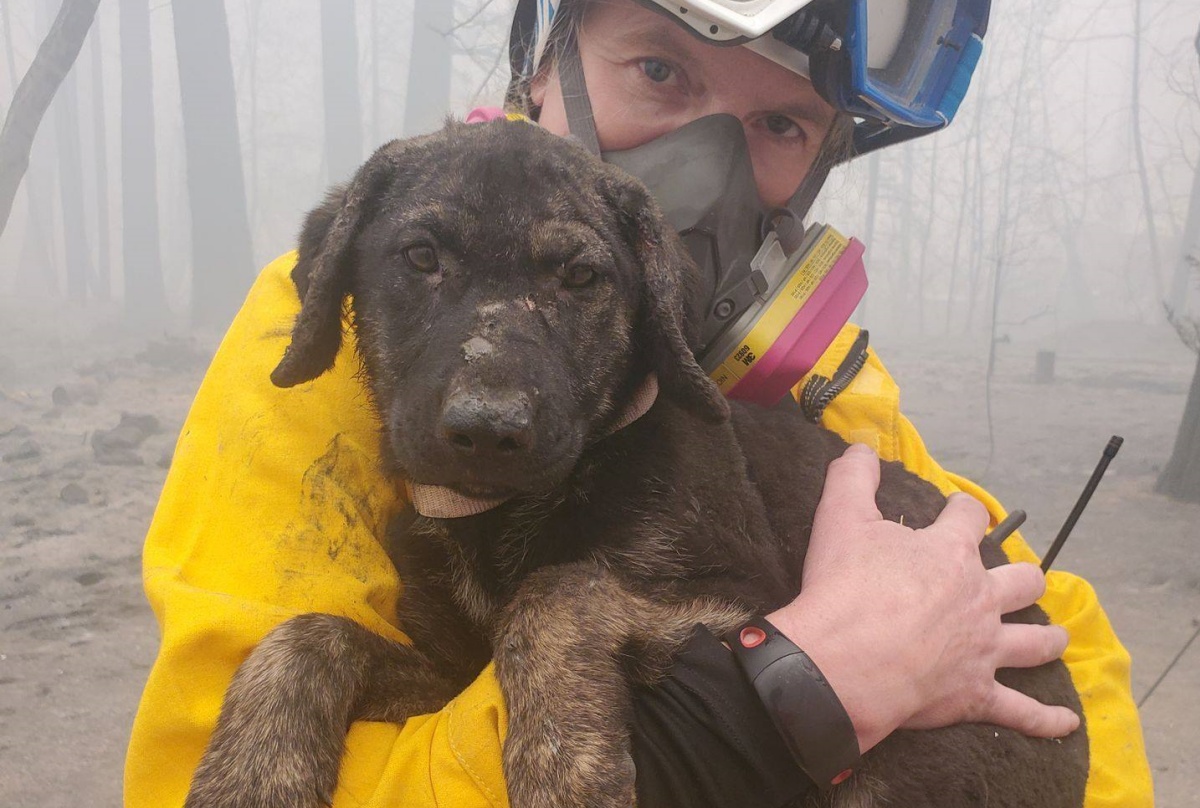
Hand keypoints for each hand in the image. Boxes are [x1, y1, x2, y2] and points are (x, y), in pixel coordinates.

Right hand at [766, 443, 1079, 753]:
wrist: (845, 662)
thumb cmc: (846, 588)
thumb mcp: (840, 518)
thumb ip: (853, 477)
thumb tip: (862, 447)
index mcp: (950, 553)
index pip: (970, 517)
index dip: (964, 511)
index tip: (957, 511)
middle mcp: (979, 598)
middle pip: (1022, 580)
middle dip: (1023, 577)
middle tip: (1016, 579)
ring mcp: (984, 649)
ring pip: (1035, 642)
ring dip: (1048, 639)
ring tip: (1057, 638)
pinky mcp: (976, 695)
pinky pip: (1021, 710)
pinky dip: (1045, 719)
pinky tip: (1066, 723)